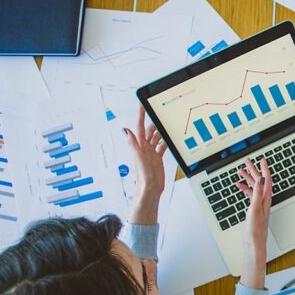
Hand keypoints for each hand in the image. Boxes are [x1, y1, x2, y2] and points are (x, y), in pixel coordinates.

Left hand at [125, 106, 167, 224]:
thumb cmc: (144, 176)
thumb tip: (125, 130)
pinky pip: (161, 146)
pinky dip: (165, 141)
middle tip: (160, 113)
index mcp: (139, 146)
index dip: (141, 116)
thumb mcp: (138, 158)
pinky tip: (168, 138)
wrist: (150, 189)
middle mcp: (144, 148)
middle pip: (149, 130)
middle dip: (153, 121)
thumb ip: (133, 144)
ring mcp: (151, 152)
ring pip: (156, 137)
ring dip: (160, 130)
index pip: (140, 127)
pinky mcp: (157, 158)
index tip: (142, 105)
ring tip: (165, 124)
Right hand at [235, 158, 271, 288]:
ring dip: (249, 179)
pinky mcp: (253, 210)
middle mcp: (264, 201)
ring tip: (241, 171)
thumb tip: (261, 179)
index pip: (266, 180)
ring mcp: (258, 205)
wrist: (253, 244)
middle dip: (254, 170)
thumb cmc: (255, 230)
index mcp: (265, 199)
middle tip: (248, 161)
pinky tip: (239, 186)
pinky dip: (245, 189)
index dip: (264, 169)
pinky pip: (250, 196)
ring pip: (254, 188)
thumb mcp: (255, 209)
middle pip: (260, 182)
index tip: (262, 159)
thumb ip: (258, 193)